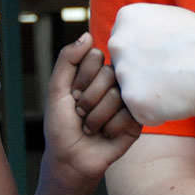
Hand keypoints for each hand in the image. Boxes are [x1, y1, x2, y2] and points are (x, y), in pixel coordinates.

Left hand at [43, 32, 140, 185]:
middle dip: (88, 98)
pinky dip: (111, 127)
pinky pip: (129, 114)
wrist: (70, 160)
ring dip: (96, 117)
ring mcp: (127, 101)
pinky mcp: (138, 120)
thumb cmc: (61, 126)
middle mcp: (114, 83)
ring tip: (91, 127)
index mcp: (95, 73)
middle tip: (81, 114)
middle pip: (108, 74)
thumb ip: (67, 59)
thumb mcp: (56, 90)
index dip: (81, 78)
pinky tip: (106, 135)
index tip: (73, 95)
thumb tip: (87, 35)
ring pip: (118, 95)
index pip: (96, 56)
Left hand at [108, 4, 194, 124]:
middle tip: (171, 73)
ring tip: (176, 85)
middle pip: (122, 67)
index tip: (166, 56)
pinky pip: (140, 112)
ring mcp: (124, 73)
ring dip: (149, 94)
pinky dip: (157, 113)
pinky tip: (176, 99)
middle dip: (142, 74)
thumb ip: (142, 29)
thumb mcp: (166, 18)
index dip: (145, 55)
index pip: (123, 45)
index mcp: (125, 19)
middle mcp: (118, 43)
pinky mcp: (134, 101)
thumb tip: (130, 43)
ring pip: (130, 91)